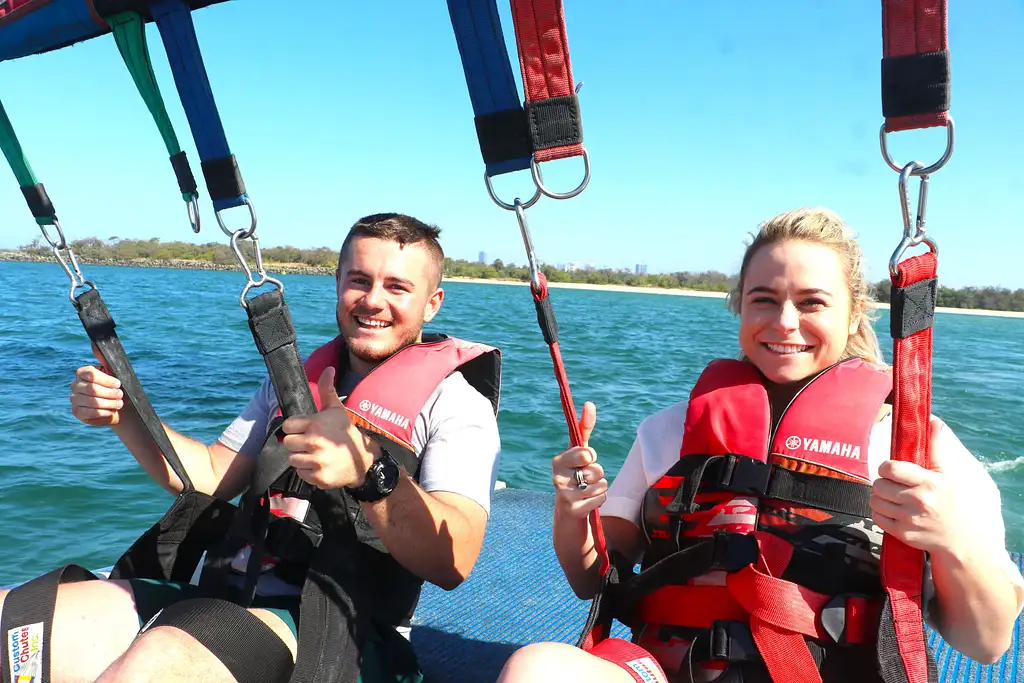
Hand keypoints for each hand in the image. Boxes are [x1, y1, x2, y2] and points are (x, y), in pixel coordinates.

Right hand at [69, 347, 123, 426]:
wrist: (114, 406)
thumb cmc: (114, 387)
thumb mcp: (112, 371)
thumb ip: (103, 358)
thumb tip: (94, 342)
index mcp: (82, 372)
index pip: (92, 375)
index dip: (107, 380)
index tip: (118, 384)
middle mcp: (75, 385)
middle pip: (92, 389)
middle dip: (110, 393)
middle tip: (121, 395)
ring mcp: (74, 399)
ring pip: (92, 402)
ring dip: (109, 403)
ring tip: (119, 404)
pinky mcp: (77, 412)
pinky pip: (90, 413)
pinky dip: (104, 412)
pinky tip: (111, 411)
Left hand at [281, 367, 375, 489]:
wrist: (363, 460)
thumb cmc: (346, 432)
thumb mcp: (336, 409)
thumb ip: (327, 389)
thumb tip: (328, 369)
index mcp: (315, 424)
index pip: (287, 426)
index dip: (295, 427)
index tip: (306, 430)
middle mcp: (315, 442)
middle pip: (288, 443)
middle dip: (297, 443)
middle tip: (311, 443)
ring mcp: (317, 461)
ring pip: (292, 459)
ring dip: (302, 457)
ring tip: (316, 454)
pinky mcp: (319, 477)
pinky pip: (301, 473)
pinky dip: (307, 471)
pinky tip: (319, 465)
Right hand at [552, 401, 606, 518]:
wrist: (568, 511)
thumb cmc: (576, 475)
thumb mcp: (578, 453)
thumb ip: (583, 428)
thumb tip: (589, 403)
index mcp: (558, 461)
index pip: (587, 452)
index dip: (591, 457)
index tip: (584, 461)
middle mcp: (557, 477)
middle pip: (597, 469)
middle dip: (597, 473)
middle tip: (585, 478)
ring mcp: (565, 495)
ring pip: (602, 484)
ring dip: (599, 487)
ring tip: (586, 490)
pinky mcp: (574, 510)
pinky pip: (602, 498)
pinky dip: (599, 500)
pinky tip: (587, 502)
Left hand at [871, 418, 973, 556]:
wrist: (975, 545)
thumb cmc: (972, 504)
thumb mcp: (965, 473)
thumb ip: (944, 448)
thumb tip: (932, 421)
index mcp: (932, 483)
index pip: (891, 468)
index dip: (886, 466)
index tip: (891, 467)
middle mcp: (918, 501)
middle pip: (879, 484)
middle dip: (884, 481)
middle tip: (893, 482)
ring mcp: (910, 520)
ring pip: (875, 500)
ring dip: (881, 496)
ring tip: (893, 495)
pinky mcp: (904, 535)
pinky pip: (877, 518)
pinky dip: (881, 512)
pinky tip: (893, 510)